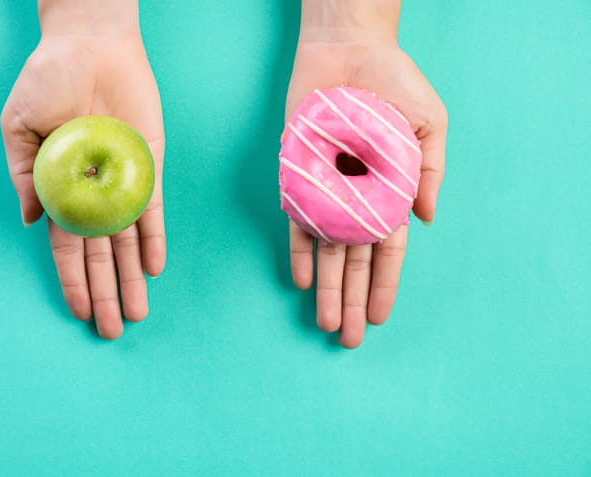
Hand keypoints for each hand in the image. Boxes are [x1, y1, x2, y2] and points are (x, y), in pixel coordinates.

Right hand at [0, 12, 164, 339]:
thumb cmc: (47, 82)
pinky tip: (155, 269)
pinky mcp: (148, 167)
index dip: (73, 279)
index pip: (67, 247)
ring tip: (138, 313)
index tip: (79, 311)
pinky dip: (154, 239)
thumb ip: (25, 176)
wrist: (89, 46)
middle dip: (107, 293)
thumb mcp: (20, 128)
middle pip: (101, 255)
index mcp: (60, 190)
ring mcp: (122, 184)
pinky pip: (152, 210)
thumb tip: (30, 221)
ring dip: (133, 278)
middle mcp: (94, 194)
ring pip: (129, 242)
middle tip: (112, 331)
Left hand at [286, 2, 447, 347]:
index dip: (383, 286)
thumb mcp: (430, 124)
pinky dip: (297, 250)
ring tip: (324, 323)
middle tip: (346, 340)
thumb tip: (427, 220)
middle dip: (350, 300)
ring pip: (325, 250)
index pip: (387, 251)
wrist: (349, 50)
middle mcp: (356, 198)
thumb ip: (428, 172)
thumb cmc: (395, 84)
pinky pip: (295, 220)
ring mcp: (326, 190)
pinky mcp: (298, 176)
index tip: (379, 319)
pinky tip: (300, 280)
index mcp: (389, 191)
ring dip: (326, 288)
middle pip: (353, 261)